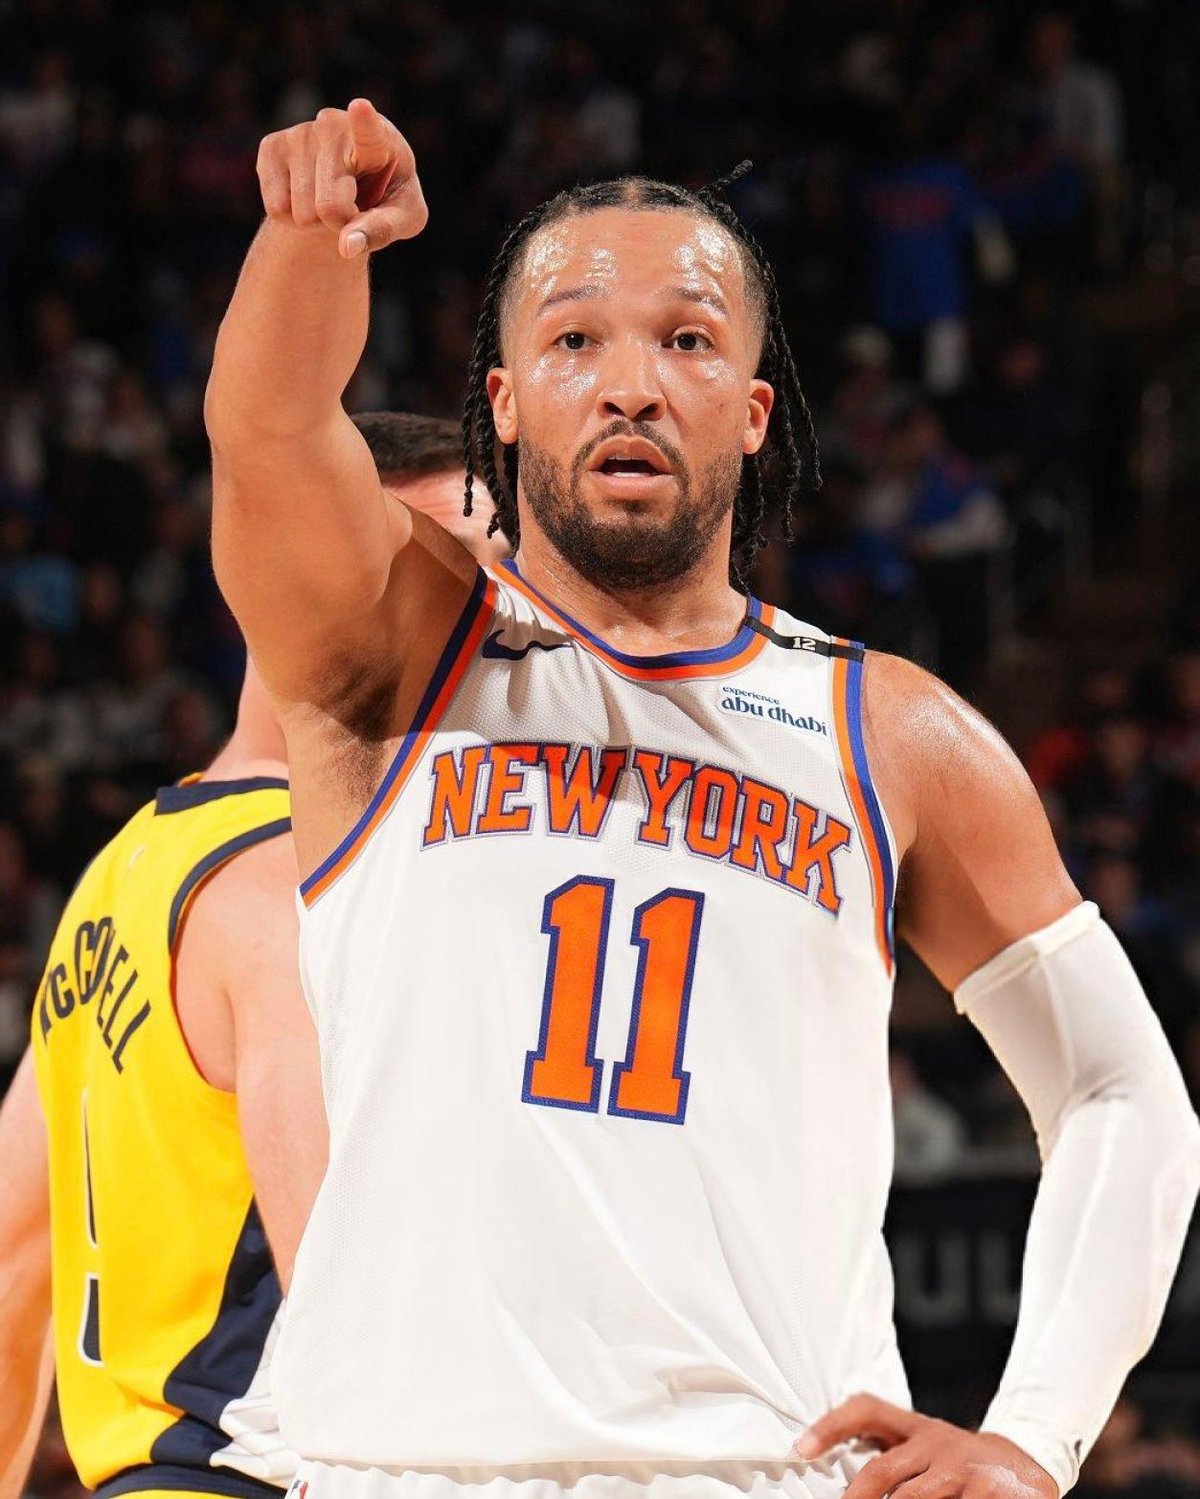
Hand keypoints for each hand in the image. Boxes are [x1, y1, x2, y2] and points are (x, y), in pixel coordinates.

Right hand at [255, 98, 427, 257]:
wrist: (354, 186)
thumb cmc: (388, 198)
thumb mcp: (404, 218)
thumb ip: (382, 230)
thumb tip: (347, 246)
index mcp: (379, 138)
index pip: (368, 131)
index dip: (363, 122)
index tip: (361, 108)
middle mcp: (335, 126)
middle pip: (329, 206)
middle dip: (340, 223)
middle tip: (353, 207)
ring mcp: (300, 133)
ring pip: (301, 213)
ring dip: (317, 223)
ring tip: (332, 200)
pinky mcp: (272, 145)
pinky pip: (276, 208)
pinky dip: (292, 219)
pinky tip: (308, 198)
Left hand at [793, 1394, 1057, 1498]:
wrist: (1029, 1463)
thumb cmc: (960, 1464)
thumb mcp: (926, 1451)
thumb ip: (891, 1461)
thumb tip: (844, 1485)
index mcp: (916, 1429)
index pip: (866, 1410)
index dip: (830, 1425)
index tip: (800, 1448)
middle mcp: (936, 1443)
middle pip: (881, 1471)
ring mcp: (964, 1469)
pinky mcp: (992, 1492)